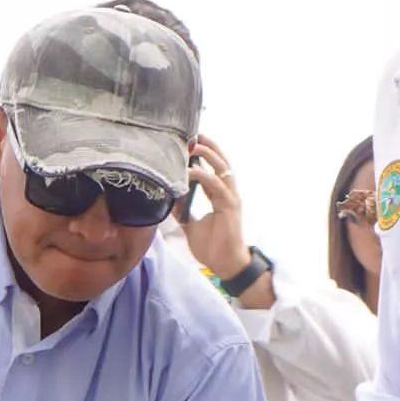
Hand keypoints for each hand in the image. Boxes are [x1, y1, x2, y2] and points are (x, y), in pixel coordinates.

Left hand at [178, 134, 249, 278]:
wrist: (227, 265)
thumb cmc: (213, 247)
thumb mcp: (191, 225)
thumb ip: (182, 210)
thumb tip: (168, 197)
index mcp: (221, 196)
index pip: (214, 169)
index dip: (205, 155)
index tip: (191, 143)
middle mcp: (228, 193)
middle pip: (222, 163)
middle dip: (209, 147)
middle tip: (194, 135)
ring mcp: (231, 199)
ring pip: (222, 169)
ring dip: (208, 155)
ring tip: (194, 144)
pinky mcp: (230, 207)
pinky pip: (216, 186)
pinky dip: (204, 176)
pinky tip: (191, 170)